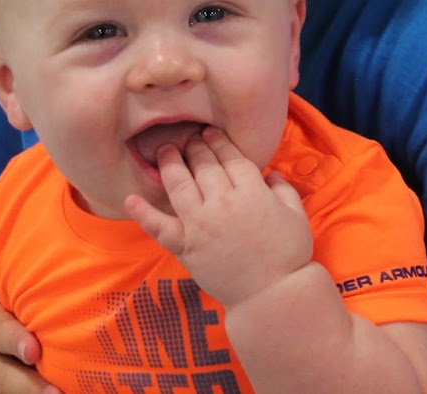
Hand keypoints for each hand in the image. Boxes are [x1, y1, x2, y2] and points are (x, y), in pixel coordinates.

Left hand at [125, 127, 312, 307]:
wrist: (272, 295)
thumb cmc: (289, 254)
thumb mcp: (296, 214)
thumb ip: (284, 188)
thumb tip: (271, 172)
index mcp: (252, 192)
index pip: (230, 157)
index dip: (219, 141)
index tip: (211, 132)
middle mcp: (222, 203)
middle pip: (204, 165)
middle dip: (195, 146)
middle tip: (189, 137)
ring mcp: (200, 225)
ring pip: (179, 185)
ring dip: (170, 164)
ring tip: (165, 150)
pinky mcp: (186, 247)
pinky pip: (159, 227)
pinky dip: (143, 213)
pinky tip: (130, 199)